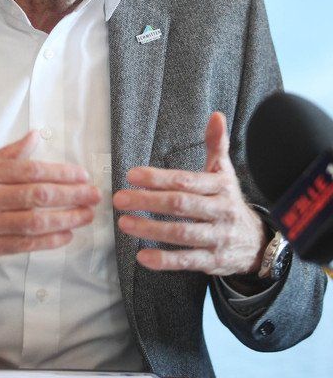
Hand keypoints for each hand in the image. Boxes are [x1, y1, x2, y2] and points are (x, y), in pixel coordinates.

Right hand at [0, 131, 99, 273]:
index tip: (82, 175)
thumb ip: (7, 154)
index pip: (31, 171)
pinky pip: (24, 245)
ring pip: (35, 222)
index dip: (61, 173)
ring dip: (67, 219)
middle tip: (94, 195)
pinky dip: (49, 241)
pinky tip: (67, 235)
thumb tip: (36, 136)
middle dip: (72, 196)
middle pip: (38, 196)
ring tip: (87, 215)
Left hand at [113, 112, 266, 275]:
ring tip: (124, 223)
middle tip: (120, 199)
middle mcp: (221, 212)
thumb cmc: (229, 202)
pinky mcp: (213, 262)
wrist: (257, 242)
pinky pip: (188, 261)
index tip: (131, 175)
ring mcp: (218, 238)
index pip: (186, 181)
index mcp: (220, 187)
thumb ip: (216, 146)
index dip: (158, 178)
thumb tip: (215, 115)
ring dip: (151, 229)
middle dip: (148, 201)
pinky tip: (142, 257)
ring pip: (182, 233)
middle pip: (181, 205)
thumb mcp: (225, 173)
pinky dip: (165, 261)